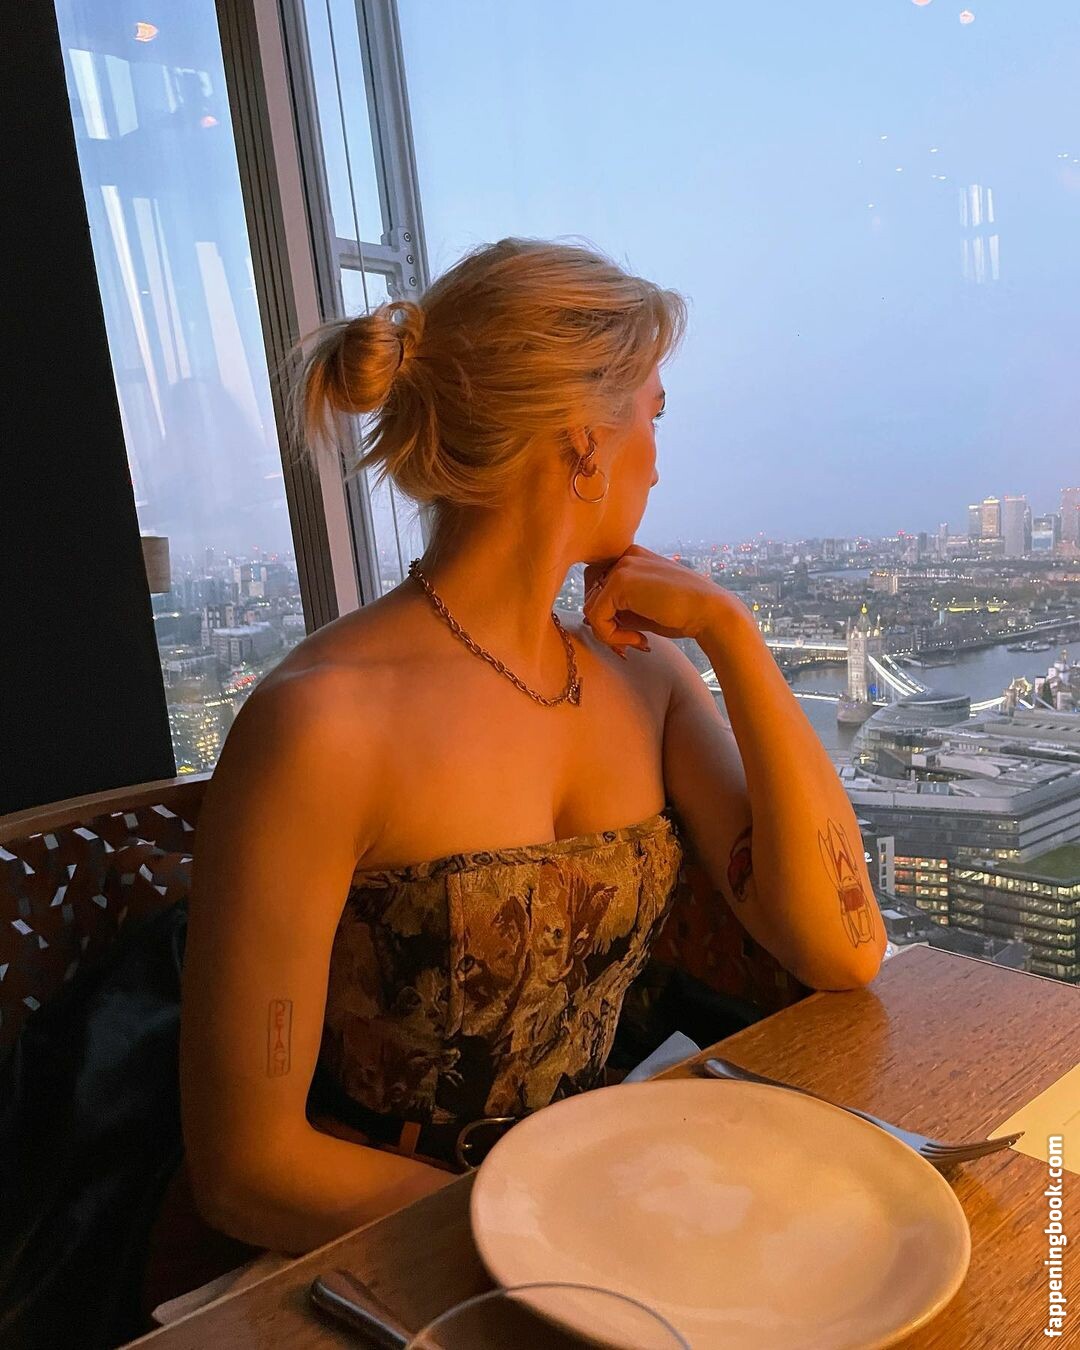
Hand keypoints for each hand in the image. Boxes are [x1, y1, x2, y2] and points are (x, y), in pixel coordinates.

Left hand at [581, 545, 736, 652]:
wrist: (711, 612)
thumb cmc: (683, 614)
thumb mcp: (644, 608)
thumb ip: (618, 609)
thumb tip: (589, 619)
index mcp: (634, 557)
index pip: (599, 585)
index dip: (607, 614)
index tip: (630, 636)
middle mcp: (626, 556)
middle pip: (590, 594)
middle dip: (604, 623)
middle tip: (629, 643)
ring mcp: (622, 566)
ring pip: (590, 607)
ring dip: (609, 633)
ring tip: (636, 642)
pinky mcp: (619, 583)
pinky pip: (595, 617)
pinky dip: (611, 636)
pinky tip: (638, 640)